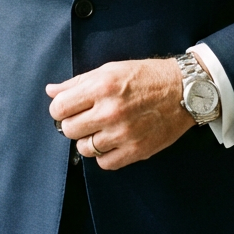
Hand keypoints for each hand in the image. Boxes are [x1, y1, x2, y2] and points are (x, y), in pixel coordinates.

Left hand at [46, 57, 193, 169]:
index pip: (59, 108)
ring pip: (84, 148)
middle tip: (86, 118)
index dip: (60, 109)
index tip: (68, 107)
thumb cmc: (145, 76)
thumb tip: (51, 91)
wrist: (182, 90)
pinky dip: (104, 154)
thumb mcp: (110, 70)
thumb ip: (78, 82)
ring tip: (101, 129)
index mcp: (102, 86)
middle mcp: (110, 111)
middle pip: (69, 130)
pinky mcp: (136, 151)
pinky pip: (104, 163)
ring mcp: (123, 134)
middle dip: (73, 123)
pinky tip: (112, 141)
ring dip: (89, 139)